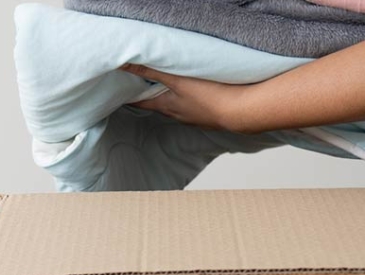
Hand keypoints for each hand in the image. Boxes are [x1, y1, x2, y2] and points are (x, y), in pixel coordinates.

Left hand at [120, 64, 256, 132]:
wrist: (242, 112)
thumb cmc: (210, 96)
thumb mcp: (177, 79)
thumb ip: (152, 71)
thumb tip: (126, 65)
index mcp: (167, 106)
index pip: (141, 103)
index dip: (130, 97)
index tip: (122, 92)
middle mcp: (178, 115)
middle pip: (159, 105)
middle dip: (151, 96)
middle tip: (144, 86)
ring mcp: (194, 119)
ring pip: (178, 108)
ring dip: (172, 99)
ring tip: (170, 89)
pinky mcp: (210, 118)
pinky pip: (195, 110)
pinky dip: (190, 103)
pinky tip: (197, 97)